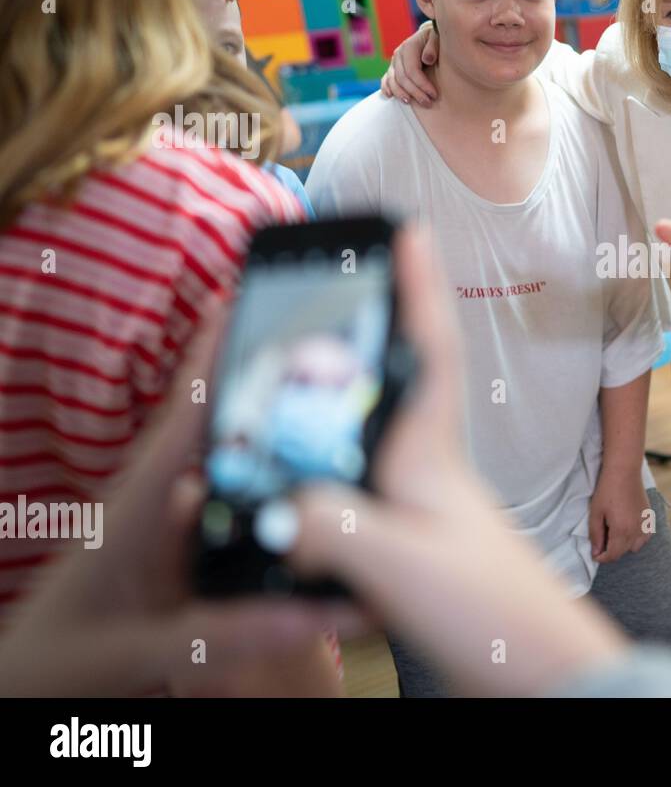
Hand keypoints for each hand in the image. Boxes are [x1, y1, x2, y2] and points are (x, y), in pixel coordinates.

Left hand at [0, 303, 345, 696]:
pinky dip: (265, 480)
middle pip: (218, 424)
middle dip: (260, 374)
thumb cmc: (50, 663)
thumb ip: (216, 635)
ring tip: (323, 389)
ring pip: (227, 464)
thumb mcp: (129, 650)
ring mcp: (168, 530)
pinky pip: (231, 507)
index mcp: (137, 509)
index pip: (187, 413)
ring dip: (267, 425)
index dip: (215, 352)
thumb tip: (315, 613)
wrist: (16, 691)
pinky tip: (301, 479)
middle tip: (318, 333)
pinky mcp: (179, 558)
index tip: (248, 295)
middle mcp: (156, 507)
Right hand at [287, 227, 632, 696]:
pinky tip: (326, 461)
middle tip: (360, 273)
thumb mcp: (403, 564)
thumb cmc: (490, 610)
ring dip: (356, 382)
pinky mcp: (415, 539)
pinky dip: (340, 454)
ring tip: (325, 350)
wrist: (538, 671)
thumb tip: (269, 503)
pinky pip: (367, 476)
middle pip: (400, 374)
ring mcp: (424, 502)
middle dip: (383, 319)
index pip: (426, 350)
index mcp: (428, 455)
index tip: (409, 229)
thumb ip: (335, 528)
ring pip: (382, 422)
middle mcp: (427, 468)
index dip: (418, 288)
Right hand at [380, 22, 439, 106]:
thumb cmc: (436, 39)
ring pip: (393, 81)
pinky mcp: (392, 68)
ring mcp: (394, 62)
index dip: (422, 85)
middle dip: (415, 92)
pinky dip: (386, 88)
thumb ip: (433, 46)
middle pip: (402, 78)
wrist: (429, 36)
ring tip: (411, 103)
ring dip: (401, 94)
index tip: (434, 95)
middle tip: (427, 103)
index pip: (412, 70)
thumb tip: (427, 59)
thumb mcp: (437, 37)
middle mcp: (399, 54)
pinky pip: (386, 79)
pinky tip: (390, 96)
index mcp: (409, 46)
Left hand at [589, 471, 651, 563]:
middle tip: (602, 539)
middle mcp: (636, 531)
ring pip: (635, 547)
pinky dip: (636, 538)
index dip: (601, 557)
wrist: (624, 471)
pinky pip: (645, 537)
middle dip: (611, 551)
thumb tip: (596, 552)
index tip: (595, 553)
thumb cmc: (607, 490)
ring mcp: (645, 525)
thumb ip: (596, 535)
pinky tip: (628, 528)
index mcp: (621, 531)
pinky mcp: (649, 518)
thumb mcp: (596, 513)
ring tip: (615, 533)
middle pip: (623, 552)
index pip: (612, 555)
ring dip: (624, 545)